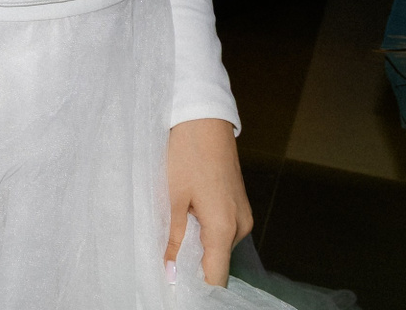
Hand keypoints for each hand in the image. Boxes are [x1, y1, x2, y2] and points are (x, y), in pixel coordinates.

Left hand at [164, 118, 251, 287]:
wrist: (202, 115)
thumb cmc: (185, 153)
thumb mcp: (171, 198)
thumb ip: (172, 240)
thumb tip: (170, 275)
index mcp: (225, 228)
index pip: (216, 278)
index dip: (195, 289)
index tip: (174, 289)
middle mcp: (240, 225)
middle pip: (217, 262)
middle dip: (192, 266)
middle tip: (163, 259)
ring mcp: (242, 213)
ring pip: (218, 245)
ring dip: (196, 245)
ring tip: (171, 231)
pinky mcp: (238, 202)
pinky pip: (222, 228)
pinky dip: (203, 230)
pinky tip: (184, 217)